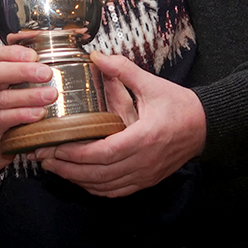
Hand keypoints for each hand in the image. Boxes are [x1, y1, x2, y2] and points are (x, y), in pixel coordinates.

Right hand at [0, 44, 58, 184]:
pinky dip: (23, 115)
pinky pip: (4, 119)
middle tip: (47, 73)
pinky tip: (39, 114)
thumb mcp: (19, 90)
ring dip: (30, 95)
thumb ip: (34, 76)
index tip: (35, 55)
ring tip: (51, 95)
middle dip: (24, 71)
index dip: (13, 52)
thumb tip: (70, 60)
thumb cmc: (13, 113)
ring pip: (4, 98)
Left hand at [39, 52, 204, 196]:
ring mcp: (144, 175)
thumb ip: (123, 70)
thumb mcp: (152, 84)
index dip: (75, 153)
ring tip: (54, 166)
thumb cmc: (179, 105)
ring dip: (76, 179)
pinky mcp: (146, 181)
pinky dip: (94, 187)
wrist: (205, 127)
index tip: (53, 145)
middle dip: (66, 168)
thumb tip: (96, 56)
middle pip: (97, 174)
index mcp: (144, 138)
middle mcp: (143, 162)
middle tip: (42, 157)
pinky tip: (79, 178)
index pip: (102, 153)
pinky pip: (115, 191)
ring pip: (104, 186)